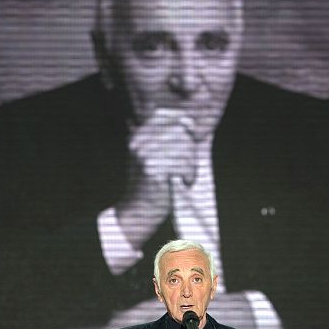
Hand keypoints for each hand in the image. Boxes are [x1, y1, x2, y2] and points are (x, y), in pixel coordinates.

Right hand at [115, 108, 197, 248]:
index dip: (182, 125)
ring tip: (186, 178)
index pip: (166, 115)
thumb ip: (167, 138)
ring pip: (184, 147)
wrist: (137, 213)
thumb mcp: (154, 157)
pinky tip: (184, 183)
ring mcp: (144, 155)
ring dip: (191, 164)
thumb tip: (188, 121)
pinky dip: (189, 174)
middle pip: (179, 131)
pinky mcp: (153, 169)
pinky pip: (183, 163)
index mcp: (138, 135)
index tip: (189, 141)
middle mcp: (139, 142)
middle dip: (190, 150)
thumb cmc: (151, 186)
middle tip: (187, 169)